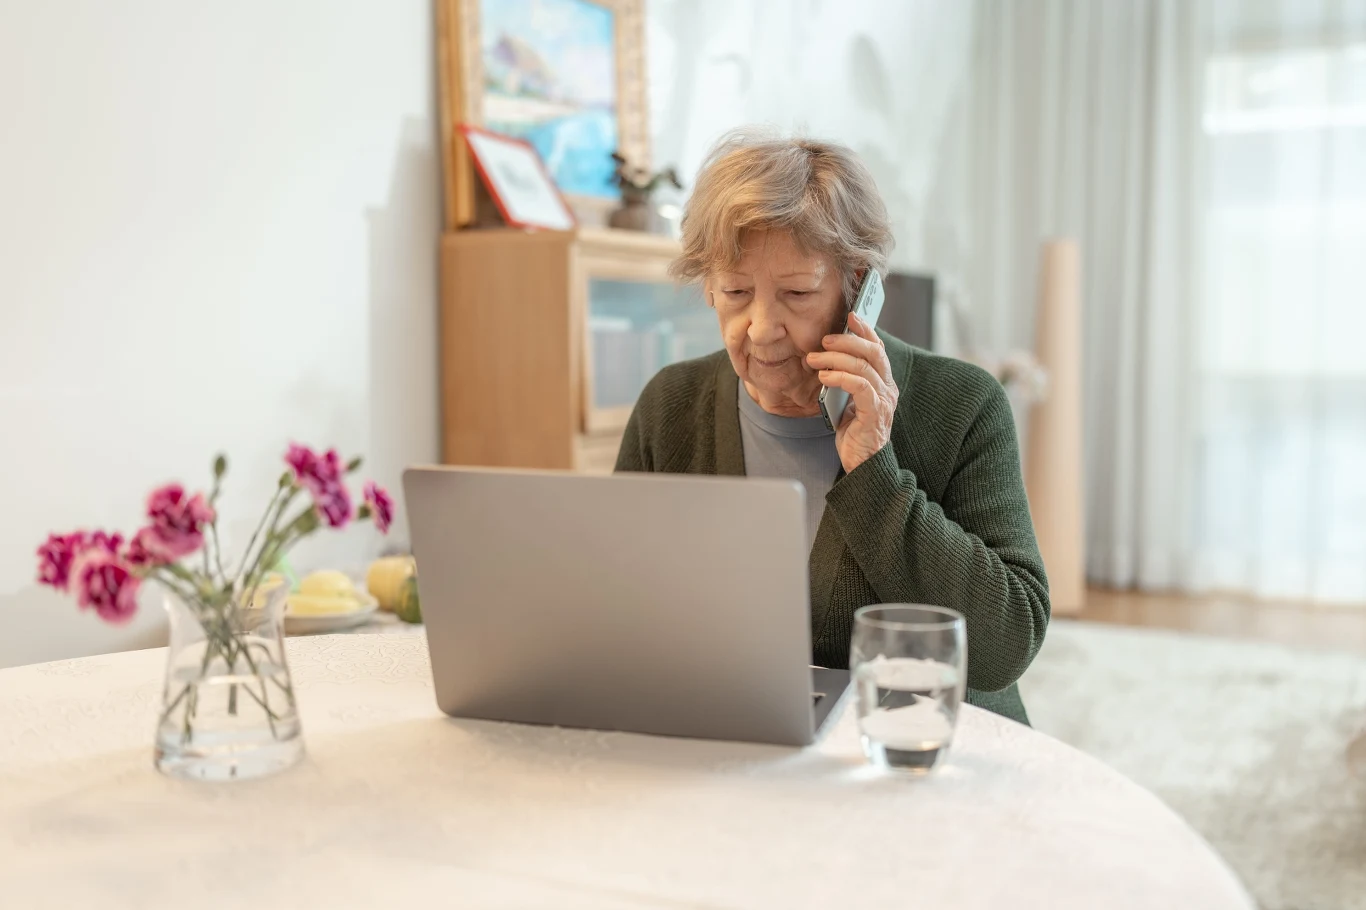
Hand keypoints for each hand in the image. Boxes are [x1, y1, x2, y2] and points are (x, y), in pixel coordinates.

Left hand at [806, 312, 897, 473]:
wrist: (863, 465)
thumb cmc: (854, 433)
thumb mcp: (848, 401)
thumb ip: (846, 380)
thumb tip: (828, 358)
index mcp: (883, 383)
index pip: (878, 349)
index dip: (866, 330)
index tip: (850, 315)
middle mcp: (889, 388)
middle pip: (872, 352)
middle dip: (847, 340)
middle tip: (824, 340)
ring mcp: (884, 400)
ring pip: (863, 366)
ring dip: (835, 358)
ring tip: (814, 359)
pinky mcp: (875, 412)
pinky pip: (859, 385)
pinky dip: (840, 376)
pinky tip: (824, 376)